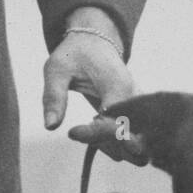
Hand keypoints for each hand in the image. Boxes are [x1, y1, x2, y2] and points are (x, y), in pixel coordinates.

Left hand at [42, 8, 145, 162]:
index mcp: (119, 86)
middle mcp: (136, 100)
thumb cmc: (75, 55)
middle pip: (132, 143)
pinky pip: (135, 143)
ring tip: (86, 131)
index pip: (115, 125)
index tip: (71, 131)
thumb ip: (53, 97)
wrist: (96, 43)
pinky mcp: (140, 117)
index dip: (93, 135)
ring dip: (111, 148)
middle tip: (79, 132)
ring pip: (136, 148)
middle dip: (106, 146)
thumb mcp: (56, 70)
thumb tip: (50, 126)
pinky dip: (117, 145)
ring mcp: (142, 109)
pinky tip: (96, 131)